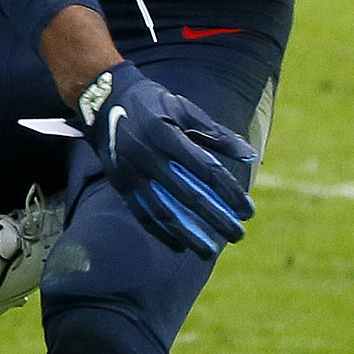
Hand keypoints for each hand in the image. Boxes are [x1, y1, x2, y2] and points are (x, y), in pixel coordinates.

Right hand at [75, 61, 255, 258]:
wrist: (103, 101)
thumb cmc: (153, 104)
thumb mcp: (185, 110)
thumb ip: (217, 134)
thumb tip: (250, 155)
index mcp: (168, 135)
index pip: (206, 170)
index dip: (230, 192)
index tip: (248, 210)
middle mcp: (148, 156)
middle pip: (188, 195)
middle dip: (215, 218)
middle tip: (238, 235)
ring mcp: (132, 172)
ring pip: (163, 211)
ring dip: (187, 234)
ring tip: (208, 252)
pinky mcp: (121, 183)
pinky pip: (142, 213)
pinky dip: (160, 232)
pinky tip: (178, 245)